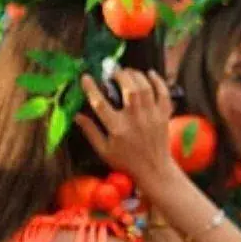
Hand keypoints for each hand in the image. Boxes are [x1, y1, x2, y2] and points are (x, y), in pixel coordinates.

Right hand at [77, 69, 177, 186]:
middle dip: (120, 75)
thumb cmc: (125, 161)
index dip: (91, 89)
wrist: (154, 169)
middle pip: (129, 89)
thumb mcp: (103, 150)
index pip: (100, 104)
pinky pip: (163, 93)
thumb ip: (90, 131)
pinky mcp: (163, 115)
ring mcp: (151, 115)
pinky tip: (150, 74)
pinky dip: (158, 81)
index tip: (85, 77)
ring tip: (128, 72)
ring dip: (136, 75)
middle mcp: (135, 119)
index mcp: (117, 128)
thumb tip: (76, 115)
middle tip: (113, 72)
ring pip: (145, 87)